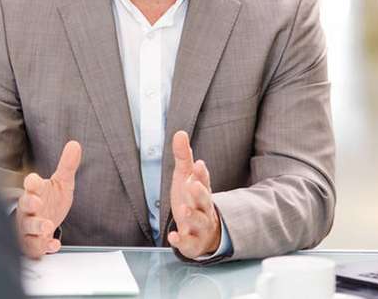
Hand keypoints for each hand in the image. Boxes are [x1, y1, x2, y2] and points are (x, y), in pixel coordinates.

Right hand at [15, 140, 81, 258]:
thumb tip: (75, 144)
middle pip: (24, 205)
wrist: (44, 223)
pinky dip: (44, 246)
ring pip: (27, 227)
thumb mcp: (60, 183)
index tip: (34, 180)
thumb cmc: (49, 201)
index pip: (30, 184)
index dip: (31, 182)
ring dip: (36, 227)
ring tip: (47, 226)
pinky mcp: (33, 243)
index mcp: (35, 191)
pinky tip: (54, 244)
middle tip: (37, 203)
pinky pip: (34, 247)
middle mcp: (29, 209)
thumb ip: (67, 166)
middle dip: (29, 204)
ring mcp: (29, 227)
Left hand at [167, 130, 220, 257]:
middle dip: (200, 192)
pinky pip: (189, 243)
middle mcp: (203, 208)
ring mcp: (199, 226)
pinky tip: (173, 236)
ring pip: (199, 221)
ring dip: (192, 215)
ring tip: (183, 210)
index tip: (198, 164)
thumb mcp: (185, 178)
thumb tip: (179, 133)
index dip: (201, 174)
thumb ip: (183, 158)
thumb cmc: (192, 201)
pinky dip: (181, 241)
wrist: (203, 232)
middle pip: (204, 200)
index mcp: (201, 191)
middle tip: (193, 184)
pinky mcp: (193, 242)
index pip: (204, 181)